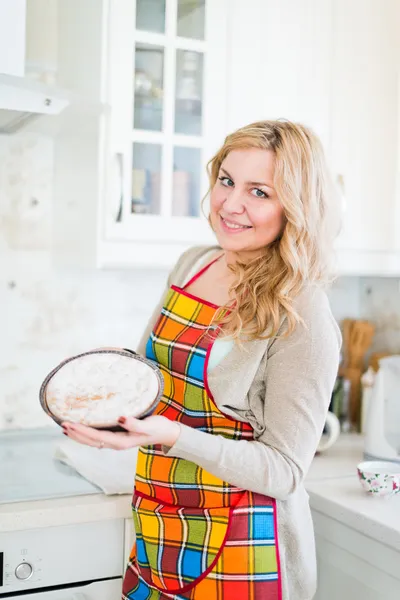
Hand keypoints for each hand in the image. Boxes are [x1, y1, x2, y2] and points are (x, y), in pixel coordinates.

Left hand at [62, 415, 180, 449]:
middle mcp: (116, 444)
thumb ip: (134, 424)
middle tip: (62, 424)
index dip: (82, 432)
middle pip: (91, 441)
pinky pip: (98, 438)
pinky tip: (82, 429)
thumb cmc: (158, 428)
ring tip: (66, 428)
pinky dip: (87, 435)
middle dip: (76, 434)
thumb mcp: (149, 425)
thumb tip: (120, 419)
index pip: (97, 437)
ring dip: (79, 436)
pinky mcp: (118, 437)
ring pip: (92, 441)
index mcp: (122, 442)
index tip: (70, 424)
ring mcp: (116, 442)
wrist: (166, 433)